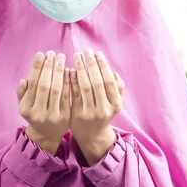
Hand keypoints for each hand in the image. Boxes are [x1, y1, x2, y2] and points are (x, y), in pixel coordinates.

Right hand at [17, 51, 69, 155]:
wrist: (46, 135)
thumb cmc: (34, 114)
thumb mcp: (23, 105)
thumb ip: (22, 92)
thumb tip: (24, 79)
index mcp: (26, 108)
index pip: (32, 84)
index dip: (36, 68)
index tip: (41, 54)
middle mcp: (38, 113)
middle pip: (44, 85)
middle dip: (48, 67)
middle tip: (52, 53)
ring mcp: (52, 116)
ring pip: (57, 90)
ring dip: (59, 71)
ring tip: (61, 57)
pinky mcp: (65, 117)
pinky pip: (67, 96)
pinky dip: (68, 82)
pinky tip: (70, 70)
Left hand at [70, 49, 124, 164]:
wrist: (92, 135)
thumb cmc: (104, 112)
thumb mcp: (115, 103)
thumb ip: (118, 88)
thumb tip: (114, 72)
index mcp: (116, 104)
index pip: (109, 80)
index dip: (103, 65)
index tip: (97, 53)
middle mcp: (104, 109)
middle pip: (97, 82)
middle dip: (91, 64)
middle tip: (86, 51)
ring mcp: (90, 113)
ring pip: (84, 87)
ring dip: (80, 69)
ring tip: (76, 56)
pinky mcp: (76, 115)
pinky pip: (74, 93)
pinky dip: (72, 80)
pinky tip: (69, 69)